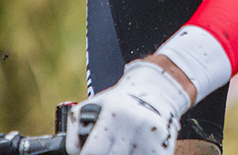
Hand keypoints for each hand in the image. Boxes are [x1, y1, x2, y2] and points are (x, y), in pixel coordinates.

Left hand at [66, 60, 191, 154]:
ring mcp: (150, 138)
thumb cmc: (119, 101)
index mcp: (114, 114)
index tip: (87, 154)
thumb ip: (75, 128)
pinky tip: (132, 151)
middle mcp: (133, 126)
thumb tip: (73, 152)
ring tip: (119, 149)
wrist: (156, 90)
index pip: (93, 152)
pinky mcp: (163, 148)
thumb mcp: (94, 105)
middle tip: (106, 149)